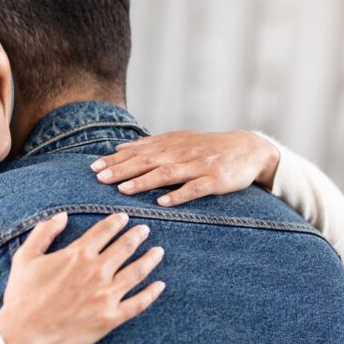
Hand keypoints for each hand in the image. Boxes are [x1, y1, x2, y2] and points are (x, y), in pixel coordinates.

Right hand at [0, 212, 165, 343]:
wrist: (22, 335)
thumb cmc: (21, 296)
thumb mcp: (25, 258)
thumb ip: (44, 233)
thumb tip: (61, 216)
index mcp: (78, 255)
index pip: (104, 231)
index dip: (117, 221)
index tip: (124, 217)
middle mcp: (96, 271)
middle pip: (125, 247)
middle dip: (137, 235)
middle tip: (145, 229)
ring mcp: (106, 295)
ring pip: (137, 271)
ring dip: (150, 259)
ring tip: (159, 251)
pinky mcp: (110, 318)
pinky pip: (138, 304)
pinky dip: (151, 293)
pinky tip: (160, 285)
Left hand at [89, 130, 280, 206]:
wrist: (250, 148)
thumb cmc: (211, 147)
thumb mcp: (181, 140)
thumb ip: (151, 145)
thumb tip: (120, 148)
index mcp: (171, 144)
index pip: (138, 152)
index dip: (115, 160)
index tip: (93, 168)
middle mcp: (182, 153)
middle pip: (148, 161)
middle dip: (122, 169)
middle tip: (99, 178)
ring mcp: (199, 166)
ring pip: (168, 173)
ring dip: (145, 181)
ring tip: (124, 190)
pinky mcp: (216, 180)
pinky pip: (196, 188)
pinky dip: (179, 195)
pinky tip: (163, 202)